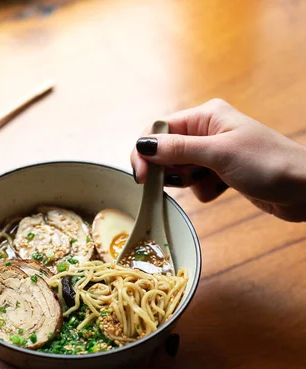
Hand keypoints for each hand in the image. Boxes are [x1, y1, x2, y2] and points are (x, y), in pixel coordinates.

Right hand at [131, 98, 305, 221]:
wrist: (303, 189)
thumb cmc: (268, 163)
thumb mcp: (219, 154)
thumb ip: (178, 150)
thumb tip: (142, 144)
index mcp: (206, 116)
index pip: (160, 129)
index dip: (145, 151)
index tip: (140, 176)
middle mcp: (207, 132)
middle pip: (167, 152)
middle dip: (170, 171)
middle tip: (181, 182)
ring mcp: (214, 154)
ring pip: (181, 171)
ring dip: (190, 183)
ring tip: (212, 182)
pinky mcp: (221, 173)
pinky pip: (197, 184)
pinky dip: (204, 191)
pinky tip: (223, 190)